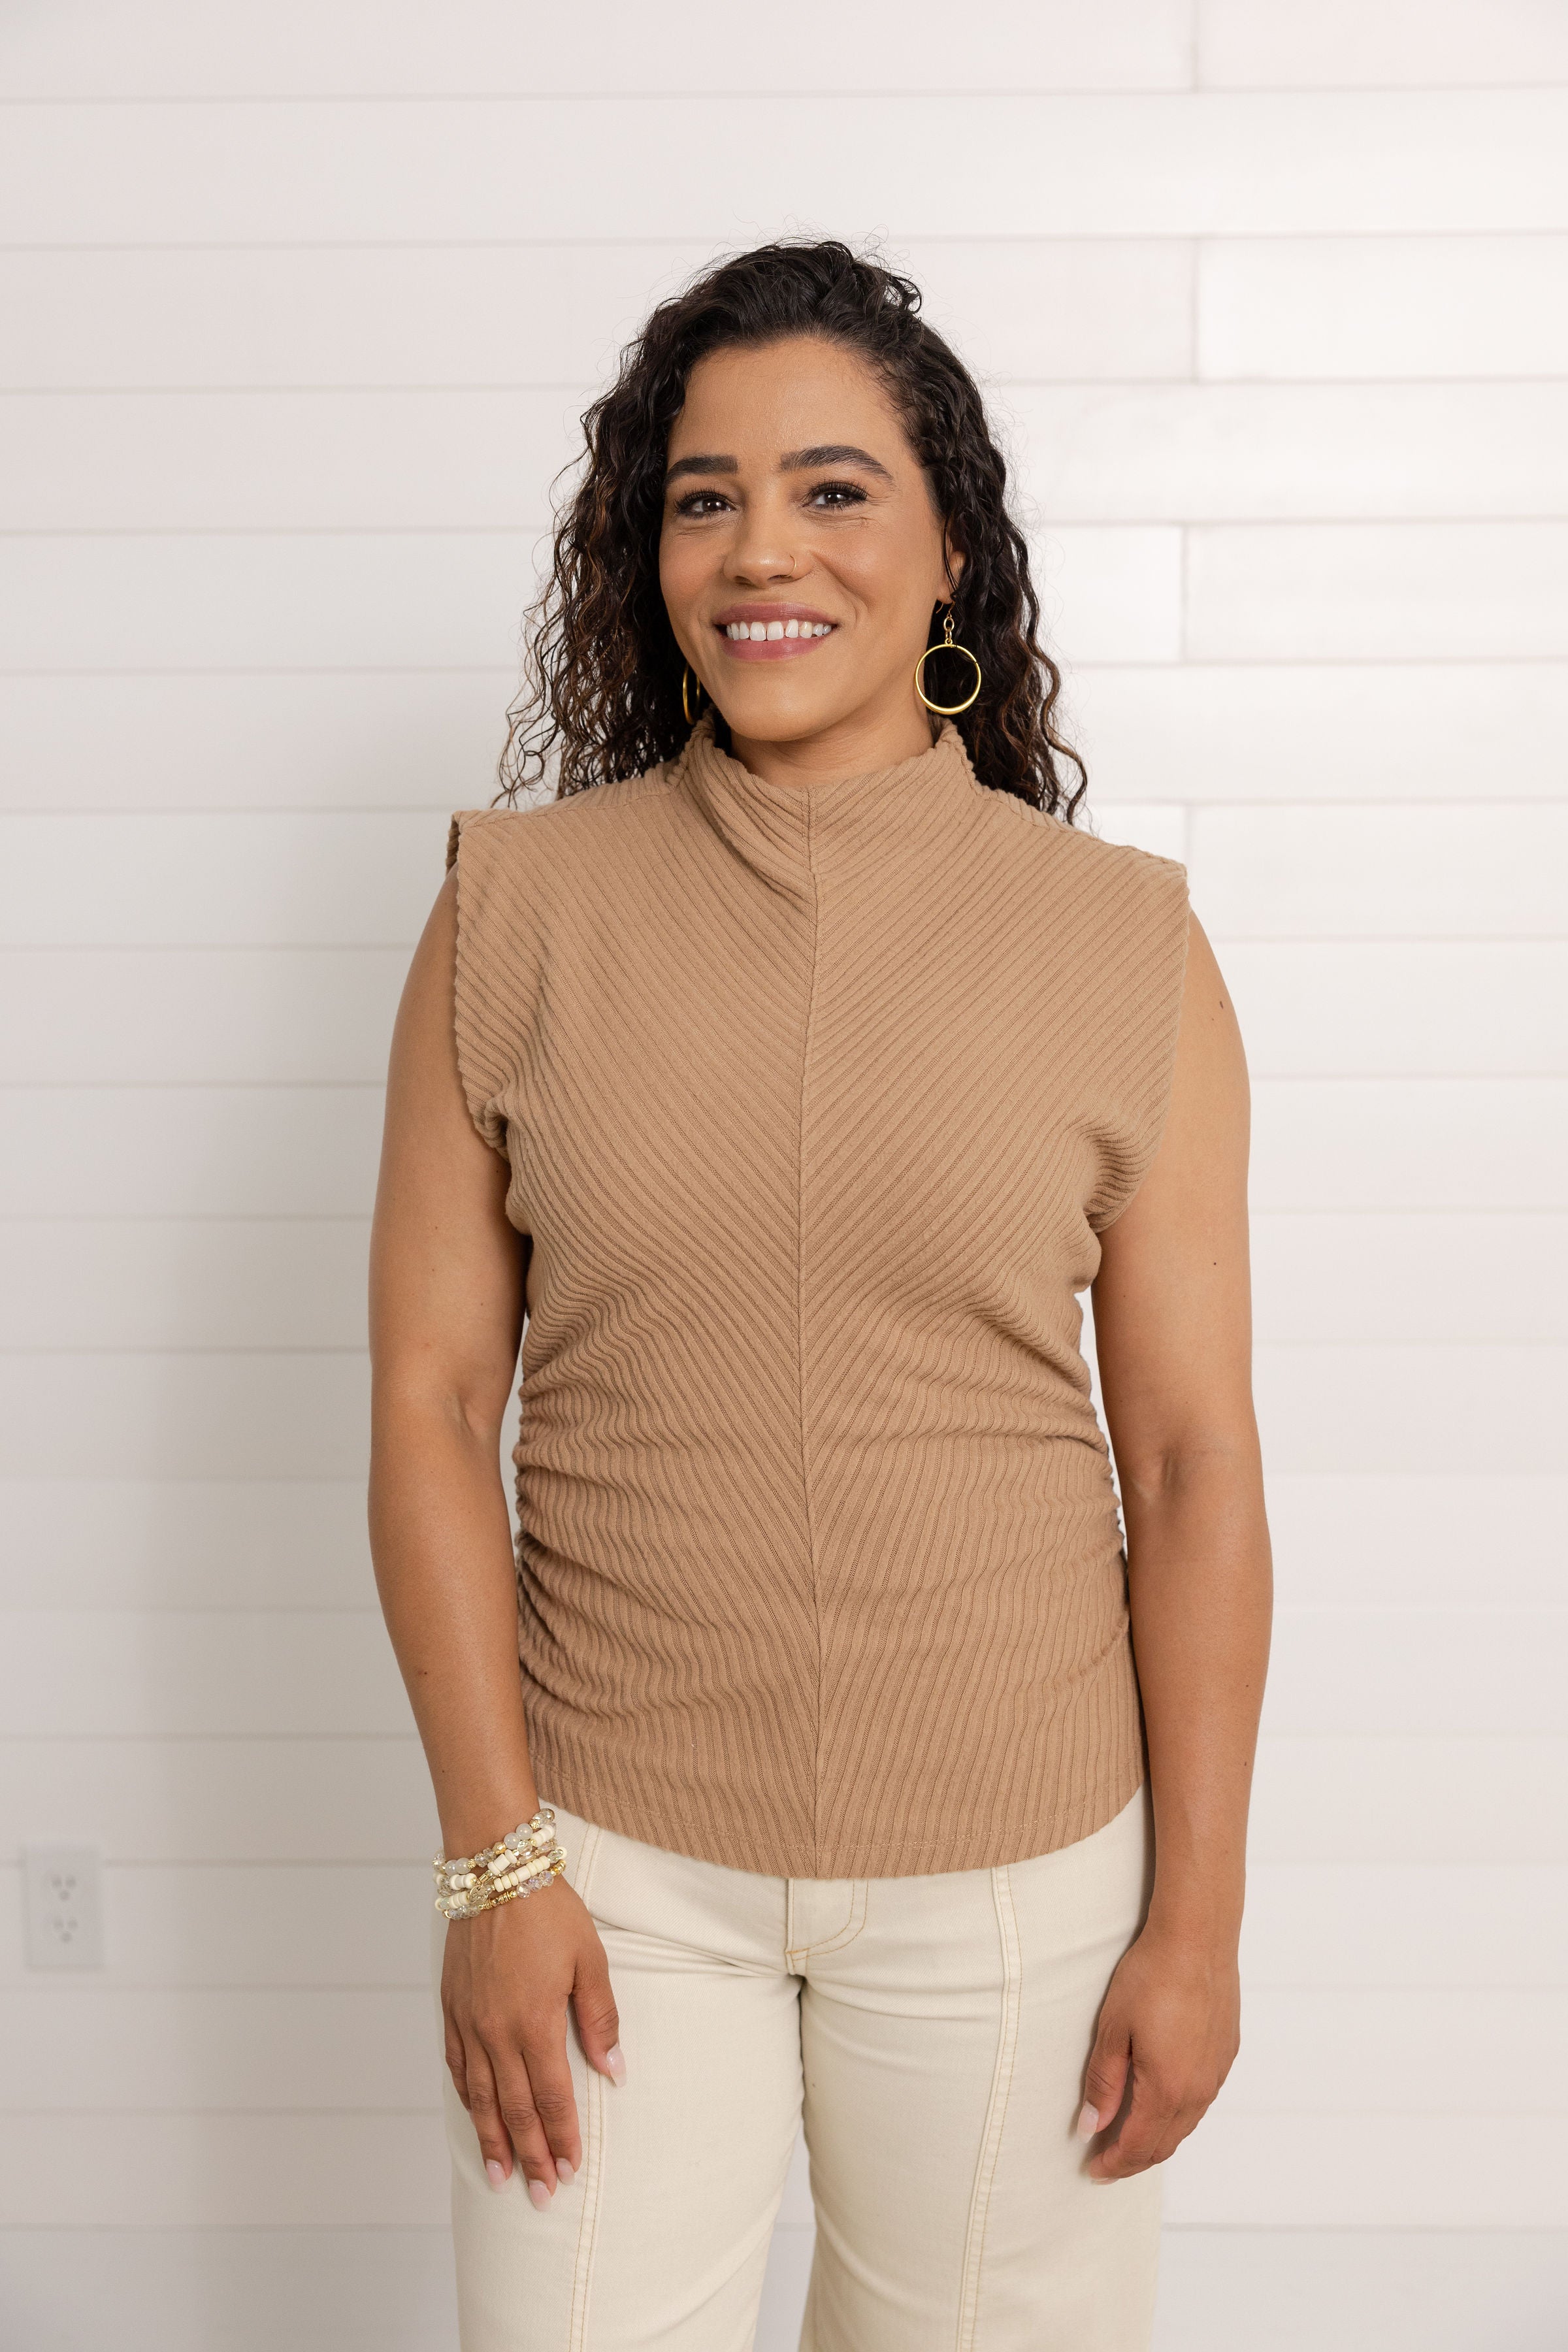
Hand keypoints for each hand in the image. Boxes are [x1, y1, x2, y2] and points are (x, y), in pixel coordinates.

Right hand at [441, 1879, 624, 2207]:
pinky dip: (467, 2099)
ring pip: (481, 2098)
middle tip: (541, 2195)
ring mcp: (469, 2022)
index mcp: (535, 2023)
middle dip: (529, 2156)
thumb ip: (600, 2018)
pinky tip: (475, 2116)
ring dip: (492, 2140)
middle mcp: (496, 2032)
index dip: (561, 2138)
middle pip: (515, 2110)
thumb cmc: (548, 1911)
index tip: (570, 2170)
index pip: (551, 2098)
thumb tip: (614, 2071)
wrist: (494, 1870)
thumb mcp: (590, 1959)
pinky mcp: (451, 2008)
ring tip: (500, 2177)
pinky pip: (457, 2066)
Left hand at [1075, 1921, 1239, 2181]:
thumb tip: (1090, 2126)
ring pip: (1184, 2126)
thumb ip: (1103, 2083)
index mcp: (1167, 2090)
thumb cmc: (1151, 1978)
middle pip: (1164, 2145)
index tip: (1092, 2171)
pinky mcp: (1225, 2055)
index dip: (1113, 2165)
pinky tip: (1159, 2102)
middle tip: (1105, 2161)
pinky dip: (1176, 2115)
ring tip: (1128, 2137)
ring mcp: (1216, 2074)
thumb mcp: (1113, 2029)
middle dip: (1133, 2160)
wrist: (1197, 1940)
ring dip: (1156, 2139)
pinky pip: (1200, 2101)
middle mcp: (1198, 2091)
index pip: (1138, 2147)